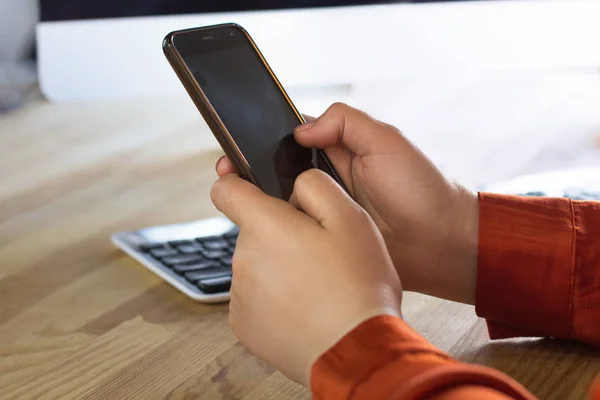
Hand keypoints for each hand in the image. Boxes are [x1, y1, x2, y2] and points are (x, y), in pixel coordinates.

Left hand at [211, 169, 401, 385]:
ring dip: (279, 268)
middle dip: (279, 235)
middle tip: (318, 253)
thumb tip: (294, 183)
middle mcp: (243, 258)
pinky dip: (275, 299)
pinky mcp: (243, 325)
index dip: (239, 184)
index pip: (225, 190)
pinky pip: (256, 298)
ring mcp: (240, 295)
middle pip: (253, 232)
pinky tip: (305, 308)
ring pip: (257, 266)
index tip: (253, 190)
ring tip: (317, 286)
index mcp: (265, 226)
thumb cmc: (357, 285)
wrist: (355, 350)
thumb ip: (315, 185)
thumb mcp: (351, 217)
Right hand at [216, 103, 478, 303]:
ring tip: (238, 197)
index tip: (239, 142)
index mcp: (339, 150)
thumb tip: (301, 128)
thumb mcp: (387, 141)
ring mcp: (324, 212)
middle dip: (254, 169)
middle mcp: (327, 180)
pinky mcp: (325, 241)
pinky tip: (261, 227)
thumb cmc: (421, 190)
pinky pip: (295, 232)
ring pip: (283, 202)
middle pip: (280, 170)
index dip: (265, 138)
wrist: (440, 245)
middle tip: (229, 172)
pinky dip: (279, 229)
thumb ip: (346, 123)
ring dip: (263, 200)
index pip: (292, 138)